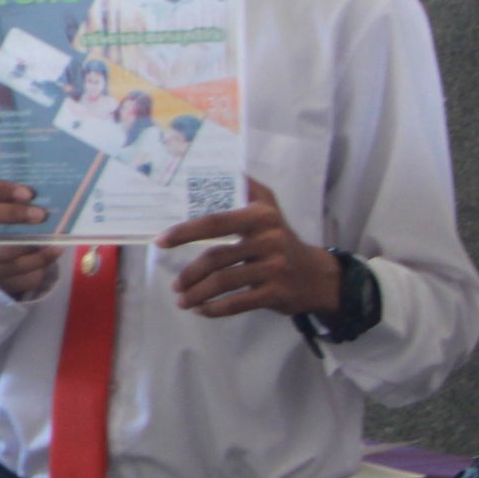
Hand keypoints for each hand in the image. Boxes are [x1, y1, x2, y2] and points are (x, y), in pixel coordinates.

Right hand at [0, 177, 61, 299]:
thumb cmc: (5, 212)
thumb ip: (18, 194)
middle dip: (12, 214)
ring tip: (54, 239)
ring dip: (29, 245)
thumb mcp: (6, 200)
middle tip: (41, 215)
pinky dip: (37, 262)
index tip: (29, 193)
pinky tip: (53, 251)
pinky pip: (13, 271)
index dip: (0, 189)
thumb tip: (46, 191)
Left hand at [157, 177, 339, 319]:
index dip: (184, 232)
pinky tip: (202, 310)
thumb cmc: (281, 239)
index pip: (215, 222)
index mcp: (261, 217)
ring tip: (182, 300)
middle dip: (189, 273)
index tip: (161, 241)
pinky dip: (215, 308)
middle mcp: (269, 240)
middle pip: (216, 256)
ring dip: (197, 294)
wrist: (318, 275)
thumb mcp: (269, 208)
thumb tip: (219, 167)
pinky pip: (237, 303)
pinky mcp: (277, 293)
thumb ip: (245, 188)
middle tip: (175, 284)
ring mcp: (274, 268)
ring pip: (223, 282)